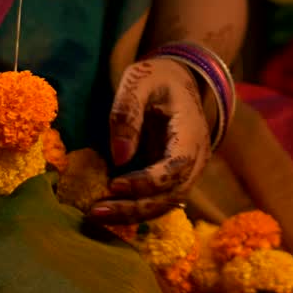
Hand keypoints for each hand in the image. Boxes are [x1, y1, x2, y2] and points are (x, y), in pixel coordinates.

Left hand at [92, 58, 211, 224]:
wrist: (179, 80)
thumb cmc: (158, 77)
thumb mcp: (139, 81)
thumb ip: (128, 113)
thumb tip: (119, 157)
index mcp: (192, 133)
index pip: (175, 168)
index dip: (146, 182)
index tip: (114, 185)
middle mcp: (196, 159)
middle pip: (171, 195)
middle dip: (134, 207)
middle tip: (96, 211)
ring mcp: (188, 171)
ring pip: (165, 204)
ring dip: (132, 214)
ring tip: (96, 215)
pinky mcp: (173, 178)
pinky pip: (158, 200)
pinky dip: (135, 209)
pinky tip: (107, 211)